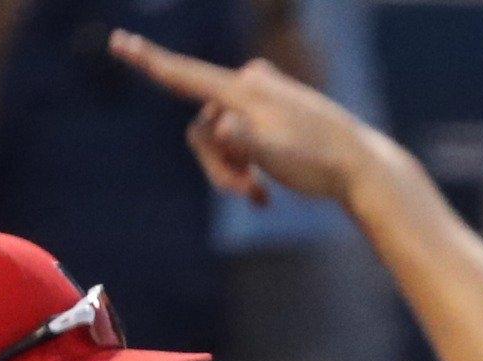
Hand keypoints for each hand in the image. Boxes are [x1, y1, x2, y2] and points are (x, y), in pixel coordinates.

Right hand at [111, 29, 392, 205]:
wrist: (364, 169)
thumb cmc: (320, 164)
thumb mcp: (277, 154)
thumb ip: (243, 139)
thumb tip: (223, 128)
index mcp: (246, 89)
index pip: (187, 75)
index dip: (149, 61)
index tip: (118, 41)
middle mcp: (251, 84)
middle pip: (204, 125)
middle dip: (216, 163)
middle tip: (245, 195)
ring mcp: (263, 98)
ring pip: (221, 138)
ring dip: (232, 170)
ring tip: (259, 197)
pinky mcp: (273, 114)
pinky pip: (241, 139)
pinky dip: (247, 166)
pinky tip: (264, 194)